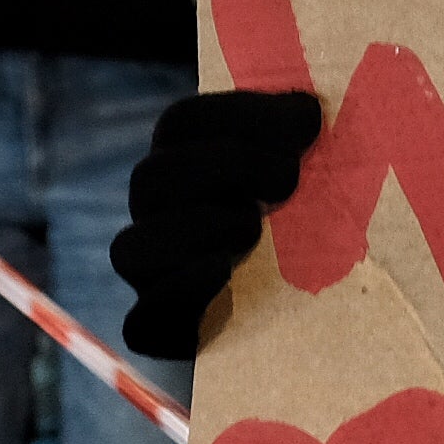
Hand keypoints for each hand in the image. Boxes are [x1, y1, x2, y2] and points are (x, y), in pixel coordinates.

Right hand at [112, 87, 324, 358]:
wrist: (306, 318)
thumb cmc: (312, 228)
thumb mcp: (313, 176)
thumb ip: (303, 138)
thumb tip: (310, 112)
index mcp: (186, 162)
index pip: (182, 122)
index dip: (240, 114)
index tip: (308, 122)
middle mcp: (158, 215)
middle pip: (151, 178)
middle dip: (226, 167)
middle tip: (289, 179)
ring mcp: (154, 275)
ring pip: (131, 249)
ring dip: (197, 229)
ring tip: (254, 229)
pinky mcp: (163, 332)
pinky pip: (142, 321)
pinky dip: (179, 292)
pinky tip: (222, 272)